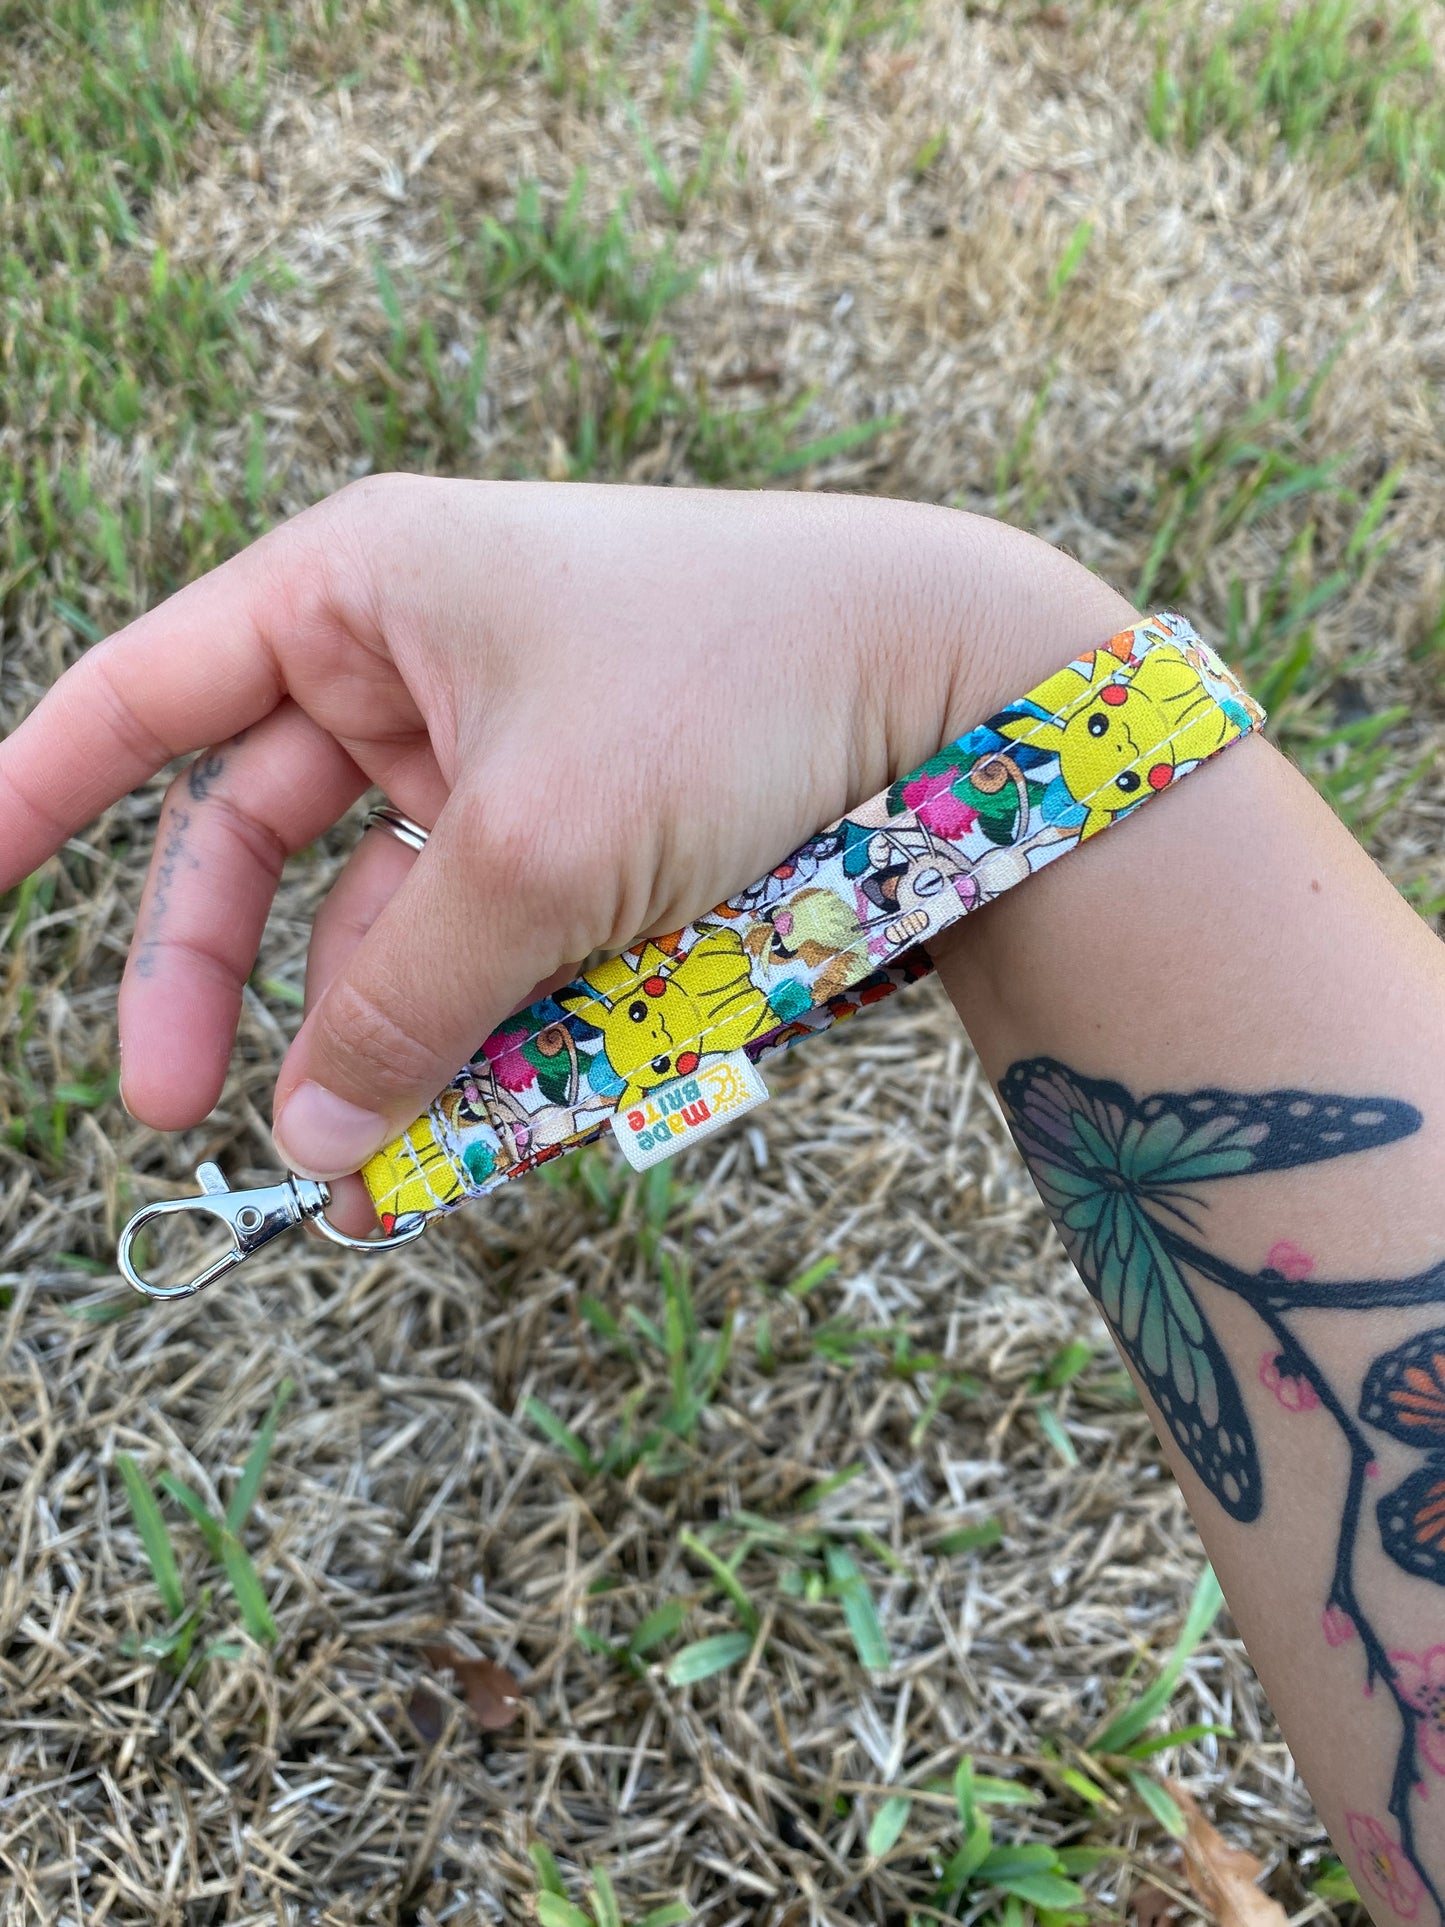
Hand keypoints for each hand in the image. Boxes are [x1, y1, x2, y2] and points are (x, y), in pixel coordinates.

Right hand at [0, 476, 1132, 1183]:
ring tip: (380, 1155)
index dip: (33, 791)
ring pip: (385, 914)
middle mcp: (414, 660)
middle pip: (254, 835)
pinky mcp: (583, 826)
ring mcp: (500, 748)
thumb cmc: (727, 691)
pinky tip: (491, 1102)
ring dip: (376, 1030)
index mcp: (359, 591)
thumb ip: (405, 998)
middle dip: (215, 975)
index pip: (145, 691)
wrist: (952, 678)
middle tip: (183, 1112)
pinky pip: (488, 938)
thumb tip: (307, 1144)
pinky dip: (478, 1019)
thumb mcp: (535, 851)